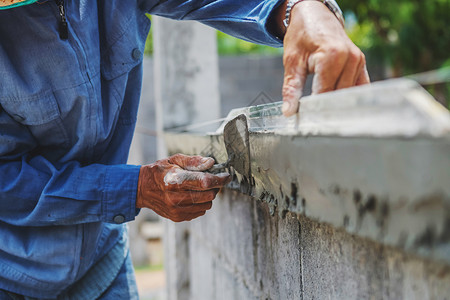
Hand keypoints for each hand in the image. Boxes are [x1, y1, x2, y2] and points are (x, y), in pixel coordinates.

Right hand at [137, 154, 229, 221]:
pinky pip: (200, 212)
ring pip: (207, 205)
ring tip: (198, 187)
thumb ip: (193, 161)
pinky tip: (192, 196)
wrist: (142, 189)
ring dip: (208, 196)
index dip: (219, 179)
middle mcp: (175, 198)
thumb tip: (210, 163)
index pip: (204, 182)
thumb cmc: (160, 171)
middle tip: (210, 179)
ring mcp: (176, 210)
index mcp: (175, 180)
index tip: (226, 176)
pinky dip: (201, 203)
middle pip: (209, 195)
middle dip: (214, 187)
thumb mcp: (174, 160)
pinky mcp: (178, 217)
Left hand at [276, 1, 369, 115]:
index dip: (315, 110)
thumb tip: (289, 112)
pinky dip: (348, 98)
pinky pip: (358, 88)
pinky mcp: (361, 65)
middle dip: (325, 110)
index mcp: (332, 56)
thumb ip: (291, 88)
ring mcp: (359, 61)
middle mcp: (350, 58)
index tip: (307, 124)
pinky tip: (339, 109)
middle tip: (313, 125)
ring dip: (336, 105)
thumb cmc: (301, 36)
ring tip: (324, 118)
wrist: (314, 15)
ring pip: (348, 94)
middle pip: (338, 96)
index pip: (324, 93)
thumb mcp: (292, 61)